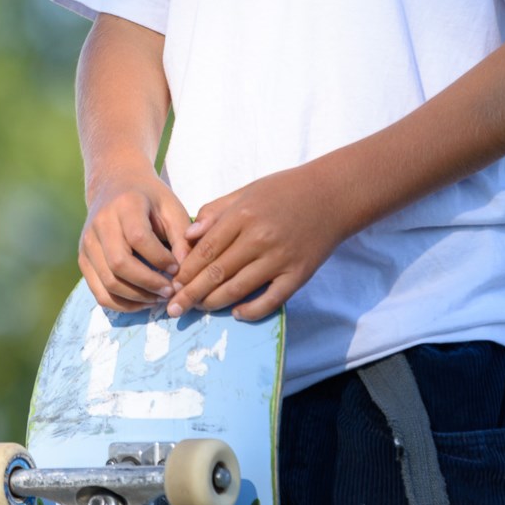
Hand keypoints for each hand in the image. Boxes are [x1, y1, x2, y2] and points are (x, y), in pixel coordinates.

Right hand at [79, 172, 192, 312]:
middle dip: (149, 284)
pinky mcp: (83, 259)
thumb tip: (185, 271)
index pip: (139, 238)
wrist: (115, 184)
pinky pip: (99, 291)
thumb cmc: (150, 198)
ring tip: (159, 298)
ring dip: (137, 297)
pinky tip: (142, 301)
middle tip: (171, 291)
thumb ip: (182, 236)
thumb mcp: (171, 207)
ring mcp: (88, 242)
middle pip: (120, 264)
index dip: (160, 259)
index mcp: (125, 204)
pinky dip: (121, 303)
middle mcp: (101, 223)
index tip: (178, 268)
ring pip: (108, 282)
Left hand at [167, 166, 347, 321]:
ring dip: (213, 303)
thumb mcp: (246, 192)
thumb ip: (215, 212)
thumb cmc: (284, 191)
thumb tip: (188, 236)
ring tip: (197, 310)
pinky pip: (270, 300)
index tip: (172, 283)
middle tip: (173, 308)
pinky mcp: (298, 274)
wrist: (332, 195)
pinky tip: (237, 313)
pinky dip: (251, 311)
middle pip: (216, 273)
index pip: (205, 250)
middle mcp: (259, 238)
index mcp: (243, 215)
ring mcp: (280, 259)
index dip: (186, 270)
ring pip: (237, 289)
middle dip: (190, 294)